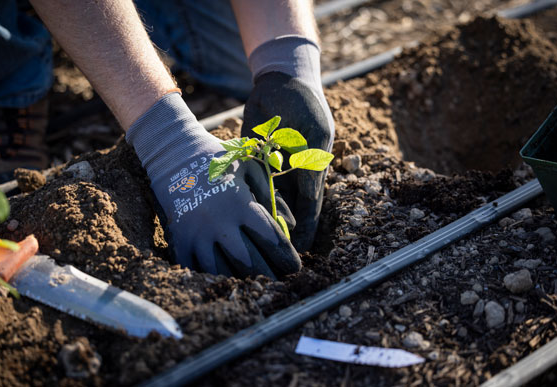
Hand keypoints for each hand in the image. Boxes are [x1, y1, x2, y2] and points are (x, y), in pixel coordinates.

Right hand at [127, 93, 299, 278]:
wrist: (174, 153)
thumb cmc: (219, 160)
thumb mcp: (250, 168)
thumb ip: (272, 196)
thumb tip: (290, 225)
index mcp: (241, 205)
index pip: (271, 239)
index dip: (286, 257)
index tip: (295, 267)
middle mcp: (220, 222)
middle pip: (249, 262)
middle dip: (268, 276)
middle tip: (279, 283)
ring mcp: (197, 233)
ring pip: (221, 271)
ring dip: (239, 281)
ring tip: (253, 286)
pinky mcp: (180, 238)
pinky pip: (195, 268)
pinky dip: (210, 277)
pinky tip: (223, 282)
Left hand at [242, 71, 334, 251]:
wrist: (281, 79)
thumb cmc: (305, 103)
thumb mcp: (316, 133)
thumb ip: (312, 164)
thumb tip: (312, 195)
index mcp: (310, 168)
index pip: (309, 204)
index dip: (306, 226)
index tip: (302, 248)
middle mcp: (291, 171)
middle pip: (287, 205)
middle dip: (282, 226)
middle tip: (275, 250)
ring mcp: (270, 164)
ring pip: (266, 196)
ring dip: (263, 214)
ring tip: (256, 237)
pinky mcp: (251, 155)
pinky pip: (248, 179)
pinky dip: (246, 193)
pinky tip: (240, 210)